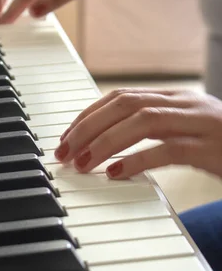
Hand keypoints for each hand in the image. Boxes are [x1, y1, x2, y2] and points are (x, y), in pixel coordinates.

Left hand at [53, 88, 221, 179]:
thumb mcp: (185, 131)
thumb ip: (152, 130)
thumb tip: (106, 140)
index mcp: (176, 97)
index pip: (121, 96)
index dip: (88, 114)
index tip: (66, 136)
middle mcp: (185, 103)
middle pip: (126, 104)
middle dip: (88, 127)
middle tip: (64, 152)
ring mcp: (200, 123)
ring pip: (143, 121)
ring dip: (104, 142)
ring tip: (81, 163)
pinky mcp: (212, 148)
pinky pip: (168, 150)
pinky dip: (137, 160)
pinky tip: (115, 174)